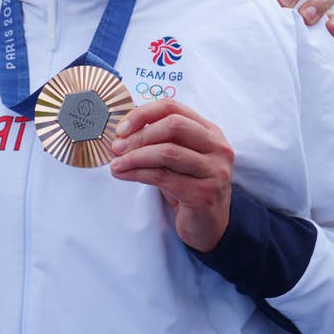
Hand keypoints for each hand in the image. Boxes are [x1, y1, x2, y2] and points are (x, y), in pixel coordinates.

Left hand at [109, 99, 233, 252]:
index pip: (173, 107)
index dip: (143, 114)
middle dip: (139, 135)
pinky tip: (124, 175)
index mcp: (210, 131)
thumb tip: (121, 134)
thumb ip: (158, 141)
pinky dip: (137, 174)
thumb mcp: (176, 158)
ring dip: (135, 156)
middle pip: (173, 125)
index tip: (122, 128)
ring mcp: (214, 170)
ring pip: (167, 152)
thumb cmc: (188, 186)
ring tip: (116, 164)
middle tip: (117, 147)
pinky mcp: (204, 193)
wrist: (207, 225)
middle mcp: (217, 148)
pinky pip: (163, 177)